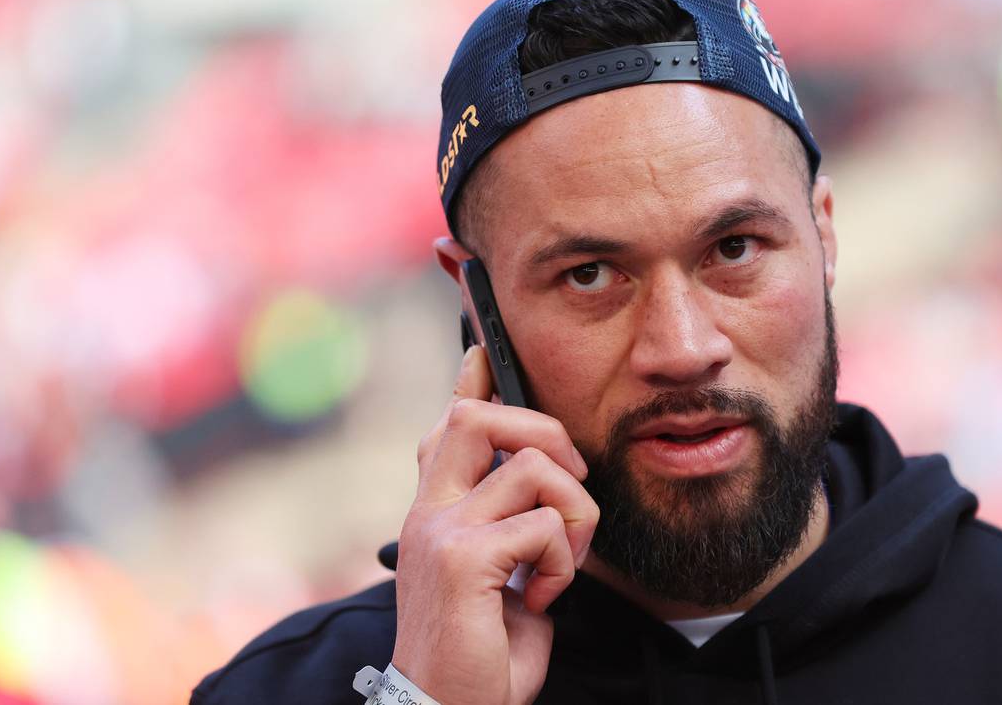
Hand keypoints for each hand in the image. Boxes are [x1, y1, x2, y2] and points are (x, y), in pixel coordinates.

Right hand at [391, 345, 598, 704]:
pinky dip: (563, 562)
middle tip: (572, 484)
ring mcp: (440, 530)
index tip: (483, 350)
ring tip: (562, 563)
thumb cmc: (481, 650)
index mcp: (435, 509)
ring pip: (530, 466)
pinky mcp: (461, 560)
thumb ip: (511, 527)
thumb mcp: (499, 576)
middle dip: (544, 431)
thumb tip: (550, 488)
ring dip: (573, 512)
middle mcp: (428, 509)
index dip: (470, 381)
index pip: (445, 424)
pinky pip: (543, 526)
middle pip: (475, 415)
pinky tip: (545, 597)